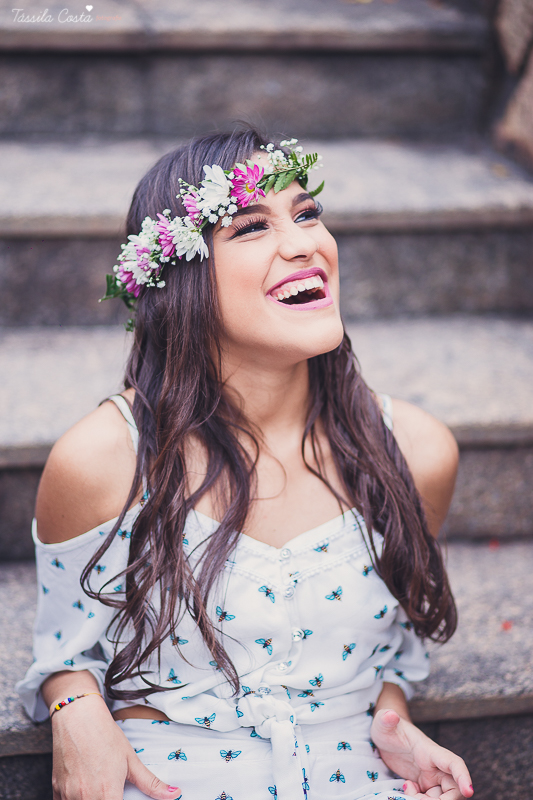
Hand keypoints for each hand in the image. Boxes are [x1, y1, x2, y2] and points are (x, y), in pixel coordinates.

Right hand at [50, 695, 181, 798]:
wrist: (77, 716)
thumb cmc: (105, 735)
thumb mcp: (131, 759)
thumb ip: (151, 783)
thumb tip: (175, 793)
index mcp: (107, 793)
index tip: (123, 798)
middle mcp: (85, 798)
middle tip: (112, 792)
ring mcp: (68, 795)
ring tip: (99, 789)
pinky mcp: (55, 790)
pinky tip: (83, 790)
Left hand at [370, 708, 473, 799]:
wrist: (385, 736)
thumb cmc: (386, 726)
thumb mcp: (382, 722)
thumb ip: (386, 719)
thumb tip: (390, 715)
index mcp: (430, 751)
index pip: (453, 763)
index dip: (463, 777)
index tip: (469, 791)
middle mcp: (435, 766)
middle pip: (453, 789)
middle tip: (414, 798)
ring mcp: (431, 777)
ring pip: (441, 798)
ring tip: (407, 791)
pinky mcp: (424, 785)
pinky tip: (405, 789)